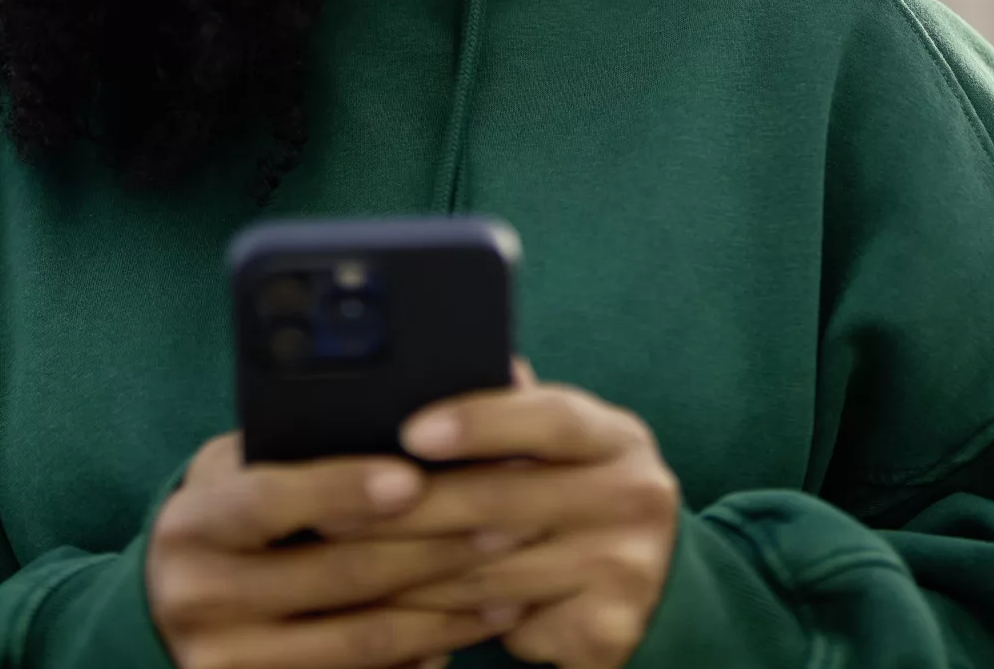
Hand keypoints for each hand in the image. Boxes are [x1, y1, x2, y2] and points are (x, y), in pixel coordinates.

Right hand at [146, 433, 520, 668]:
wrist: (164, 608)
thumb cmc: (228, 517)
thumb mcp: (237, 471)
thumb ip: (298, 448)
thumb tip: (407, 416)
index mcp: (194, 524)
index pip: (268, 502)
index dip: (341, 489)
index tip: (413, 479)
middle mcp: (200, 598)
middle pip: (334, 575)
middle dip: (432, 548)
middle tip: (504, 521)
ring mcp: (229, 661)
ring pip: (360, 639)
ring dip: (445, 611)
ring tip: (509, 579)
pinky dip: (421, 653)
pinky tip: (467, 627)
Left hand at [357, 364, 680, 668]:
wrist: (658, 588)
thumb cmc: (578, 500)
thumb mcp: (564, 449)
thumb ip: (514, 410)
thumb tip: (437, 361)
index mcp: (618, 438)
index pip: (550, 417)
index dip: (479, 422)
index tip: (411, 431)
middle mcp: (635, 496)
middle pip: (503, 500)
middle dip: (409, 508)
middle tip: (335, 512)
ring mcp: (627, 568)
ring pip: (489, 571)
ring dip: (408, 572)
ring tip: (347, 564)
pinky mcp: (607, 631)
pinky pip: (501, 626)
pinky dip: (443, 620)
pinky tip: (398, 610)